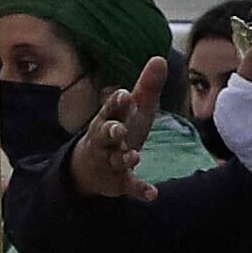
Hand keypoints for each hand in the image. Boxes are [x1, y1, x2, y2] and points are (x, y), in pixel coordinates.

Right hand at [68, 54, 169, 201]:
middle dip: (112, 130)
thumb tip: (160, 58)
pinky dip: (139, 189)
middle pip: (105, 134)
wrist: (91, 168)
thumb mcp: (133, 110)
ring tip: (133, 156)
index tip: (124, 95)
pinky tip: (152, 194)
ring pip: (114, 159)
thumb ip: (146, 87)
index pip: (111, 109)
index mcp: (109, 118)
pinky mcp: (118, 181)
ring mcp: (110, 161)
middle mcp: (105, 140)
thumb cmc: (117, 131)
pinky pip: (128, 185)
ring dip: (123, 158)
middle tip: (119, 129)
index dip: (117, 103)